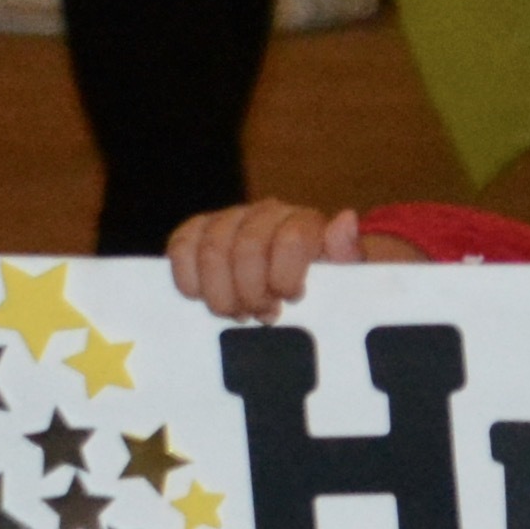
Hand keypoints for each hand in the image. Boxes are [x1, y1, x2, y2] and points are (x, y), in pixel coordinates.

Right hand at [166, 200, 367, 317]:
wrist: (300, 280)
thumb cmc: (326, 283)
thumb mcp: (348, 276)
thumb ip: (348, 254)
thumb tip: (344, 220)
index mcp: (304, 222)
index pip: (290, 238)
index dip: (285, 276)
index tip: (289, 299)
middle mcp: (266, 213)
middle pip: (246, 249)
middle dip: (251, 292)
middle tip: (263, 315)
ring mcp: (230, 219)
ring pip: (212, 250)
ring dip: (222, 294)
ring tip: (239, 314)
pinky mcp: (199, 232)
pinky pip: (181, 245)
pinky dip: (188, 278)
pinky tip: (203, 298)